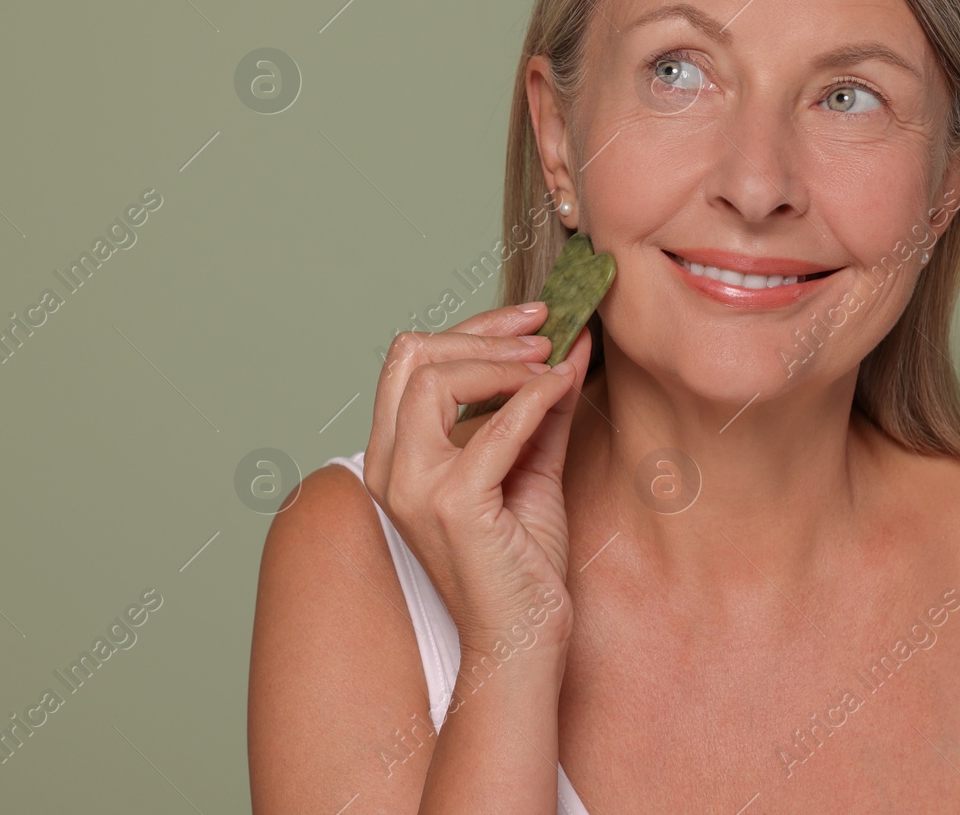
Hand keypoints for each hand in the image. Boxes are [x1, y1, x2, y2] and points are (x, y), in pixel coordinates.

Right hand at [363, 303, 592, 655]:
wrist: (523, 639)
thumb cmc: (520, 562)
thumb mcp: (530, 464)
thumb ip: (540, 404)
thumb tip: (570, 340)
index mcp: (394, 454)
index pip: (410, 360)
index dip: (473, 328)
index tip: (531, 320)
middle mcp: (390, 466)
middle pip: (412, 355)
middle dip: (484, 332)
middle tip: (544, 334)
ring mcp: (414, 485)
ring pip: (434, 378)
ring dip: (502, 360)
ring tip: (551, 364)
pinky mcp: (452, 504)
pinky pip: (492, 427)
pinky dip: (532, 397)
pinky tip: (561, 389)